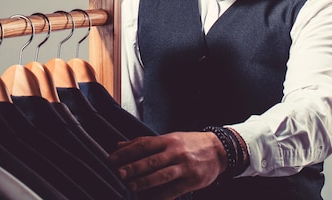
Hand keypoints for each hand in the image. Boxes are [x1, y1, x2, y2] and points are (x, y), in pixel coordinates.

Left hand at [108, 132, 226, 199]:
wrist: (218, 150)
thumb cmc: (190, 144)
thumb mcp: (169, 138)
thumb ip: (144, 142)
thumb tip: (120, 145)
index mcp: (168, 140)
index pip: (143, 145)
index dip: (126, 152)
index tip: (113, 159)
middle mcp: (176, 152)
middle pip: (151, 160)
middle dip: (133, 168)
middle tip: (119, 173)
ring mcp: (184, 167)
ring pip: (162, 176)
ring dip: (144, 182)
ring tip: (130, 187)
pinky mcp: (191, 181)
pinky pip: (173, 190)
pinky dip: (160, 196)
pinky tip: (148, 198)